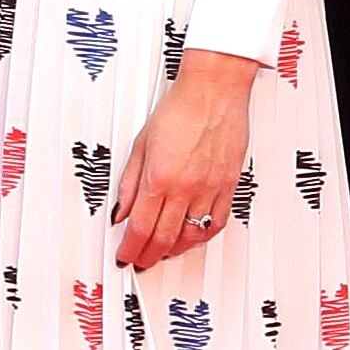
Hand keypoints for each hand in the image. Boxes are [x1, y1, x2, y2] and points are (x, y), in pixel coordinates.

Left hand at [113, 51, 255, 268]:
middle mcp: (185, 187)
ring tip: (162, 252)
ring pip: (190, 236)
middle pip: (163, 238)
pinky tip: (192, 237)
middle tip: (140, 260)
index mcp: (159, 176)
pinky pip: (216, 222)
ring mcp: (209, 188)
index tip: (124, 255)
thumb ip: (130, 182)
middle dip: (148, 256)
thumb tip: (121, 210)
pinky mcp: (228, 185)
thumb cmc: (181, 107)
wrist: (214, 90)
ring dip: (173, 250)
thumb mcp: (141, 144)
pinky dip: (201, 237)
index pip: (140, 228)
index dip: (130, 248)